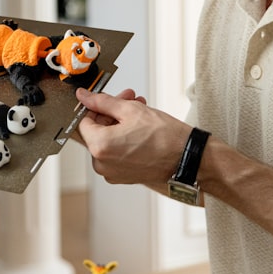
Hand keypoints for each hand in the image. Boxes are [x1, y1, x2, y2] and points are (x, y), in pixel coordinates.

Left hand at [75, 88, 189, 188]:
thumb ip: (102, 102)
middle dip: (113, 112)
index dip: (97, 106)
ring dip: (120, 123)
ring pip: (108, 140)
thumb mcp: (130, 110)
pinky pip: (116, 153)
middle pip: (97, 130)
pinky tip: (140, 127)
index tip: (108, 99)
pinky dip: (124, 139)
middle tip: (129, 99)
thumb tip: (84, 96)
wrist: (188, 159)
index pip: (84, 121)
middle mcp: (101, 163)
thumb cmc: (165, 138)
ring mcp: (111, 172)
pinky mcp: (122, 177)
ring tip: (139, 110)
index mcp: (99, 146)